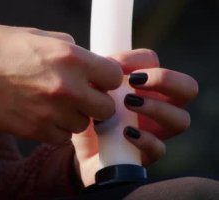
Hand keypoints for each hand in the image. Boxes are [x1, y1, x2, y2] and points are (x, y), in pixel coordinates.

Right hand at [0, 25, 122, 142]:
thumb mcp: (37, 35)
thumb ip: (69, 48)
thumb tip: (86, 59)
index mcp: (70, 58)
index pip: (114, 77)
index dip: (107, 78)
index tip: (97, 79)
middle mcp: (66, 88)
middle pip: (105, 108)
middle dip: (96, 101)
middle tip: (79, 94)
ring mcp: (51, 113)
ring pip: (83, 124)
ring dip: (74, 116)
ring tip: (53, 103)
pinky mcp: (35, 131)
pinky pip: (61, 137)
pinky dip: (56, 129)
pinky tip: (42, 115)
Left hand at [72, 49, 198, 185]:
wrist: (75, 146)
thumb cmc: (86, 111)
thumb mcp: (88, 90)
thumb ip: (99, 74)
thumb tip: (112, 67)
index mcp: (142, 85)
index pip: (155, 62)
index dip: (141, 60)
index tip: (116, 67)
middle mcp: (157, 106)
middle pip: (187, 88)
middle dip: (166, 80)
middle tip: (136, 82)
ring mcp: (155, 132)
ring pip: (180, 120)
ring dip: (156, 108)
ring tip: (128, 104)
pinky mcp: (145, 155)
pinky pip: (160, 149)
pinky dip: (145, 139)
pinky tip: (126, 132)